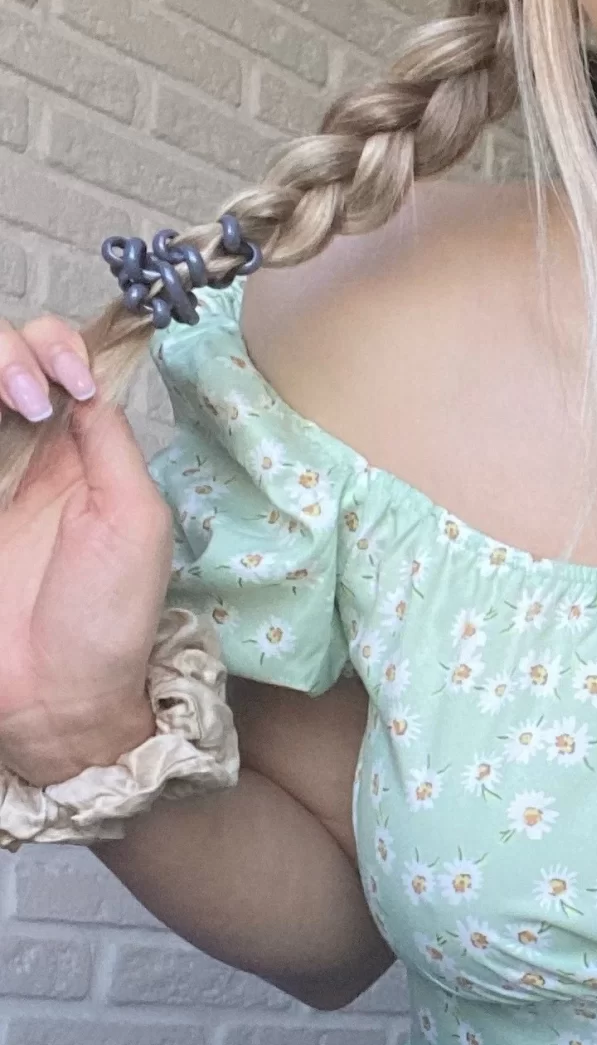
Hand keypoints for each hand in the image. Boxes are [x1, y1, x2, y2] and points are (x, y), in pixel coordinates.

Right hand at [0, 313, 173, 782]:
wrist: (55, 695)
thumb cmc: (108, 617)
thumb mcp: (135, 519)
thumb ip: (110, 442)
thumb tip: (87, 375)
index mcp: (86, 451)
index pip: (66, 361)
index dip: (63, 349)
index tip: (72, 382)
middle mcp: (27, 450)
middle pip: (7, 356)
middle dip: (14, 350)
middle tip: (31, 395)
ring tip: (13, 400)